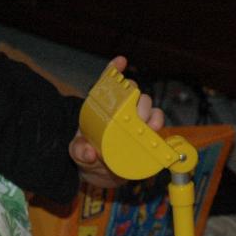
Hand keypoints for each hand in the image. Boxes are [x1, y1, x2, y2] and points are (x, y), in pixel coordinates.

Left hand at [68, 56, 164, 187]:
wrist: (99, 173)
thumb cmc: (87, 156)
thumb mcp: (77, 152)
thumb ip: (80, 151)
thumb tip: (89, 153)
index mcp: (102, 108)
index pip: (108, 83)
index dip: (114, 70)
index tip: (120, 61)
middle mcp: (121, 110)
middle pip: (133, 93)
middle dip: (135, 98)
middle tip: (133, 114)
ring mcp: (135, 121)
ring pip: (148, 106)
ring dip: (149, 112)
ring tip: (146, 124)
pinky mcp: (146, 134)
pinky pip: (156, 123)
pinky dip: (158, 122)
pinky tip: (155, 126)